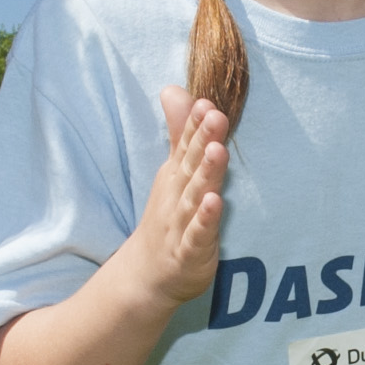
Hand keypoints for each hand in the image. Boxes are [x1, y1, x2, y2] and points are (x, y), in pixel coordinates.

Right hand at [130, 85, 231, 308]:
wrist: (147, 274)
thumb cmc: (169, 217)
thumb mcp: (174, 171)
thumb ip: (181, 132)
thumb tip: (175, 89)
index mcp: (177, 175)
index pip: (187, 144)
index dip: (197, 124)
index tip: (207, 101)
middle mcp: (177, 195)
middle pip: (191, 164)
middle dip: (203, 139)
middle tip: (216, 114)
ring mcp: (181, 224)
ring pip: (194, 196)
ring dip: (206, 174)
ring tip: (217, 150)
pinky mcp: (189, 252)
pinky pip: (197, 234)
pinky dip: (205, 220)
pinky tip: (215, 203)